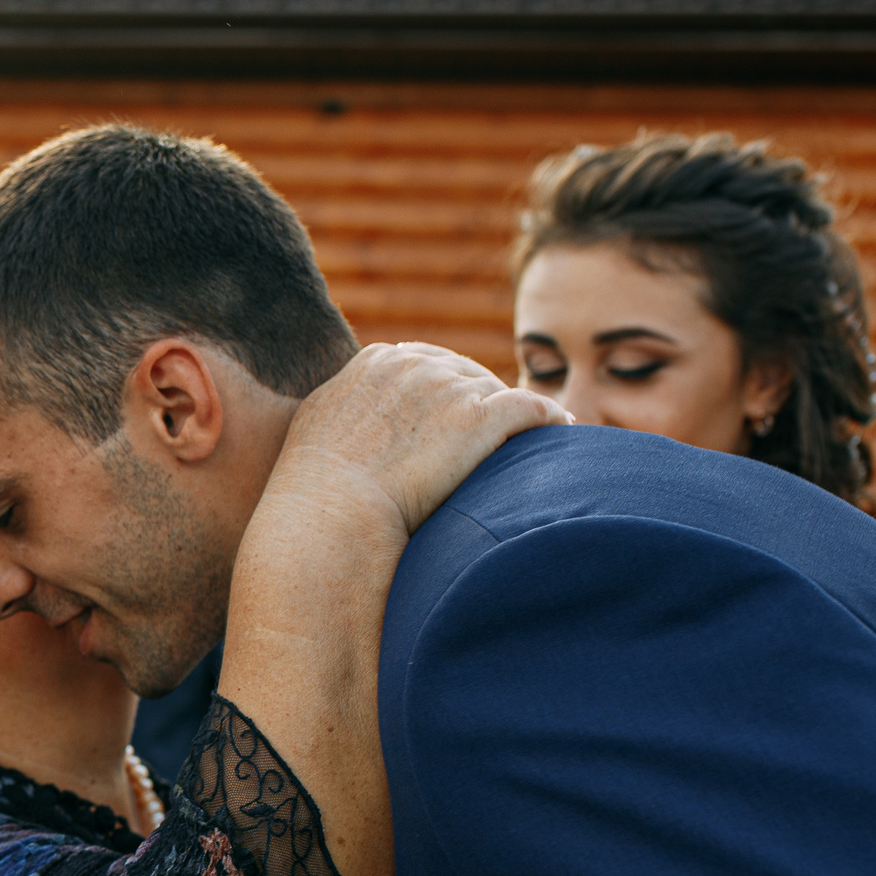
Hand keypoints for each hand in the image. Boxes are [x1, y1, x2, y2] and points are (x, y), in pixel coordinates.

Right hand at [265, 341, 567, 539]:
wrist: (330, 515)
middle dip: (478, 401)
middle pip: (465, 373)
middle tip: (495, 435)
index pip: (424, 364)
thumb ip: (347, 406)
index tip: (450, 419)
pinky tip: (560, 430)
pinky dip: (548, 417)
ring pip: (498, 390)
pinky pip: (531, 407)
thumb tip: (357, 417)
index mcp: (376, 361)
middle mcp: (415, 363)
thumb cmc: (316, 488)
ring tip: (531, 438)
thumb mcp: (319, 426)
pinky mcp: (480, 418)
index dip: (441, 392)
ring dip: (512, 415)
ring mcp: (448, 387)